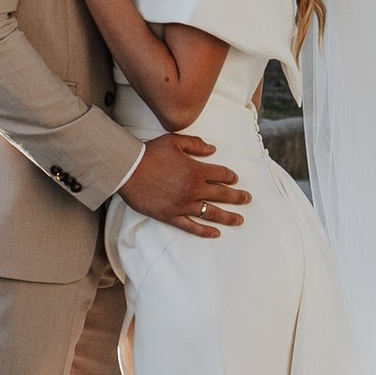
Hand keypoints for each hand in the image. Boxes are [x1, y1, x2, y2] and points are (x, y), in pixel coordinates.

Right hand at [121, 129, 250, 235]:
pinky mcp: (170, 215)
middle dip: (237, 197)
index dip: (230, 176)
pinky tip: (215, 233)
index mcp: (196, 171)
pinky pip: (191, 226)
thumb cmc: (150, 153)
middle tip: (248, 200)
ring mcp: (183, 205)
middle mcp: (193, 189)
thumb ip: (196, 145)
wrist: (127, 169)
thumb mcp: (175, 141)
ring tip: (240, 220)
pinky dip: (204, 231)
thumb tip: (212, 150)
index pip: (221, 175)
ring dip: (228, 217)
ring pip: (211, 213)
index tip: (235, 179)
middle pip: (222, 195)